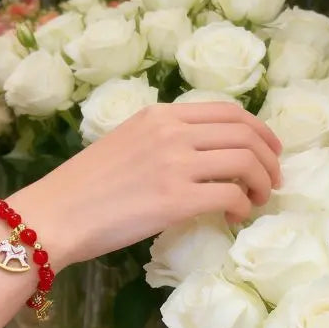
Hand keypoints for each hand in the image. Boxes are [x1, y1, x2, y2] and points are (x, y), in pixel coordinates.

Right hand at [15, 102, 281, 265]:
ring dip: (261, 183)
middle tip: (272, 181)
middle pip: (245, 134)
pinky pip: (230, 196)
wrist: (56, 213)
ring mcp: (176, 165)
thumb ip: (164, 139)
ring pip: (245, 163)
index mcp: (161, 115)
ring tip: (256, 201)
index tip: (269, 151)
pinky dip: (242, 206)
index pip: (229, 111)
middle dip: (269, 159)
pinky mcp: (176, 200)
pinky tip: (234, 216)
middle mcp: (172, 133)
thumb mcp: (126, 141)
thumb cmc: (84, 185)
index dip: (260, 131)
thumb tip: (203, 154)